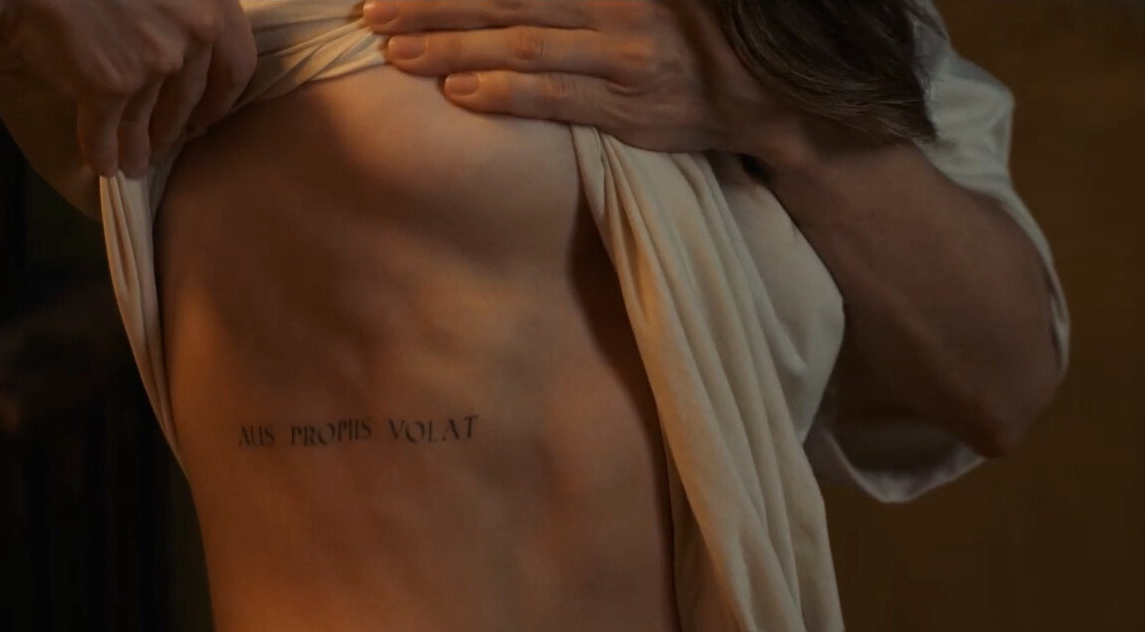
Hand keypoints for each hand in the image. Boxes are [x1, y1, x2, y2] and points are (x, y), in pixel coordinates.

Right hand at [0, 0, 255, 176]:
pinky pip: (109, 131)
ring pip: (149, 120)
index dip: (220, 98)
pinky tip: (100, 164)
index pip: (236, 63)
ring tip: (131, 164)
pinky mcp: (112, 83)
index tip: (206, 116)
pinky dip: (102, 152)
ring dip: (139, 149)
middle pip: (189, 98)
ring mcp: (155, 58)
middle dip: (174, 128)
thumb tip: (182, 51)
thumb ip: (177, 5)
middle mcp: (195, 30)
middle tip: (163, 144)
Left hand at [361, 0, 803, 158]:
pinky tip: (458, 92)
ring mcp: (621, 58)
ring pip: (521, 45)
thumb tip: (509, 0)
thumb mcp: (640, 0)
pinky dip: (504, 92)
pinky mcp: (629, 108)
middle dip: (434, 6)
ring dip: (452, 48)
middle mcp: (613, 9)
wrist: (770, 90)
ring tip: (396, 53)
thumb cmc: (690, 37)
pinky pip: (556, 97)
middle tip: (374, 12)